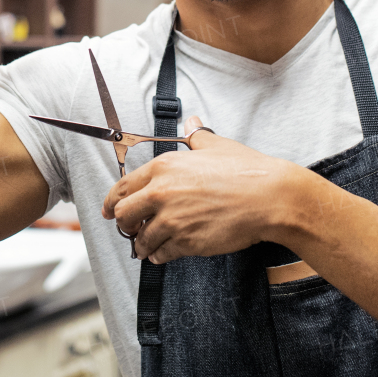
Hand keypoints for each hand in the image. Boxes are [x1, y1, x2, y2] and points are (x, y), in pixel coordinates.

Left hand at [101, 116, 294, 262]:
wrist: (269, 197)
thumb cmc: (246, 170)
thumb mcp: (216, 145)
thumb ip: (196, 135)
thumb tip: (191, 121)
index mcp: (163, 167)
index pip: (122, 188)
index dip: (111, 202)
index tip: (108, 210)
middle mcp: (161, 193)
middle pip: (123, 215)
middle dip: (125, 224)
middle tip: (131, 229)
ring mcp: (173, 221)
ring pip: (141, 239)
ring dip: (142, 244)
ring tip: (147, 246)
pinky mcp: (186, 243)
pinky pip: (161, 254)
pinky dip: (160, 255)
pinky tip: (164, 253)